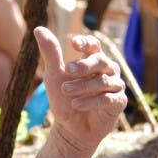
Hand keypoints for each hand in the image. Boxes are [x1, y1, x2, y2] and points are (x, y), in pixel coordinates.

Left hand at [36, 27, 126, 155]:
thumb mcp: (54, 76)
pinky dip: (92, 101)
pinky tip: (77, 104)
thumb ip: (50, 53)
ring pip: (104, 81)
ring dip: (84, 86)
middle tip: (67, 70)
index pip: (94, 46)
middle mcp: (107, 71)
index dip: (86, 43)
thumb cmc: (63, 99)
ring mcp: (115, 86)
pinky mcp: (118, 103)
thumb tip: (38, 28)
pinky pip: (109, 98)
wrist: (70, 129)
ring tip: (67, 91)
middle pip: (101, 61)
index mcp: (93, 61)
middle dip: (84, 65)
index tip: (74, 43)